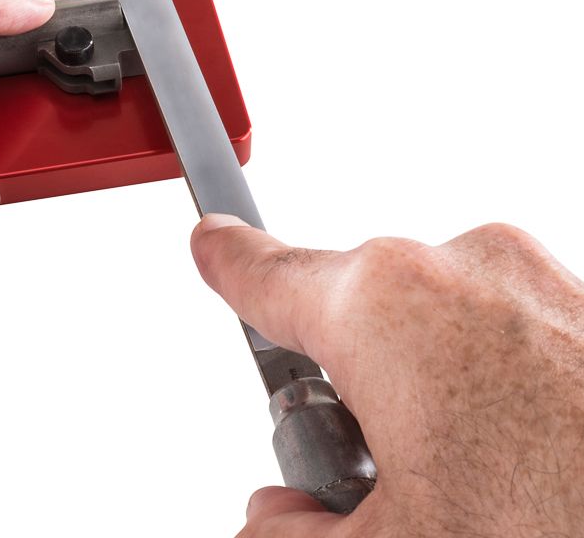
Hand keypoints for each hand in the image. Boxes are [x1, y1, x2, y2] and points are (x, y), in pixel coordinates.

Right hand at [191, 216, 583, 536]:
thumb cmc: (553, 517)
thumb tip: (270, 526)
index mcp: (379, 302)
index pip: (261, 269)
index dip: (223, 264)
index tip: (209, 246)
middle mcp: (454, 263)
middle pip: (348, 310)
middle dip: (343, 384)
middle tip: (371, 470)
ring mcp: (530, 275)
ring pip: (428, 320)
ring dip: (421, 388)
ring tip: (466, 477)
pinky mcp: (583, 300)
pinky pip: (499, 326)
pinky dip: (489, 381)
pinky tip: (522, 459)